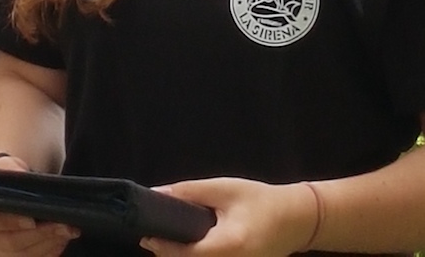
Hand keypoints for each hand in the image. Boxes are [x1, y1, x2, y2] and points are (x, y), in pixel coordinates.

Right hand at [0, 155, 80, 255]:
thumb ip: (11, 172)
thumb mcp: (6, 167)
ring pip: (23, 256)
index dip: (8, 222)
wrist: (8, 190)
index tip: (32, 220)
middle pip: (10, 243)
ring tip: (68, 230)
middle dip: (40, 235)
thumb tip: (22, 177)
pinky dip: (50, 252)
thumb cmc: (6, 177)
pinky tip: (62, 240)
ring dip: (49, 244)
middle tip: (64, 225)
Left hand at [138, 177, 317, 256]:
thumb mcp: (223, 189)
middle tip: (153, 238)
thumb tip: (158, 194)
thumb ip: (189, 192)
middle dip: (169, 255)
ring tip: (167, 241)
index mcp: (229, 245)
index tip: (146, 236)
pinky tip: (187, 247)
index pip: (187, 254)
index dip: (163, 247)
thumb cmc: (258, 200)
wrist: (294, 219)